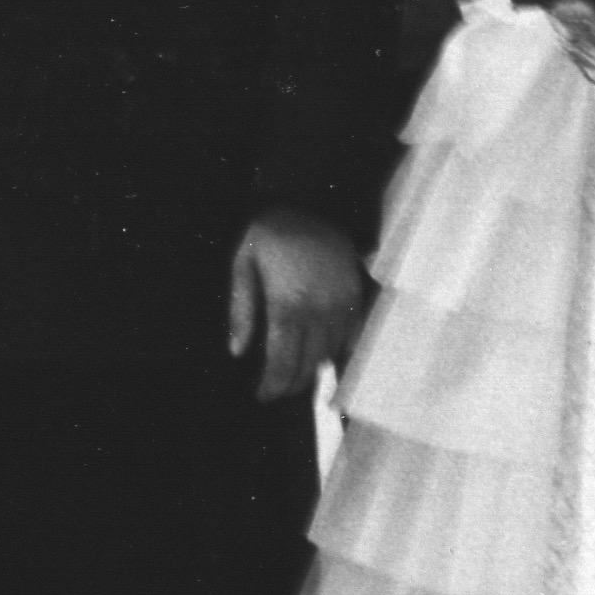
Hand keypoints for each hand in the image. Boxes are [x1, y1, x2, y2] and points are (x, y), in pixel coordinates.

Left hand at [228, 214, 368, 398]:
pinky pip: (352, 337)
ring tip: (296, 377)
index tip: (261, 395)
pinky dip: (339, 353)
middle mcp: (319, 312)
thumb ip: (241, 310)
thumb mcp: (243, 264)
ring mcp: (342, 306)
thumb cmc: (270, 232)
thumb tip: (237, 351)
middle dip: (291, 384)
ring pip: (331, 355)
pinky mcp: (357, 296)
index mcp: (288, 306)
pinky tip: (327, 359)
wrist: (314, 199)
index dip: (272, 386)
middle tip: (275, 390)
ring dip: (313, 371)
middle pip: (308, 366)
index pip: (283, 363)